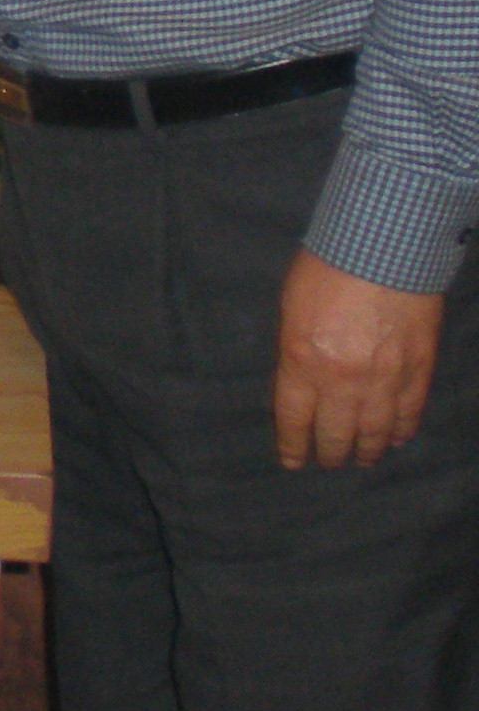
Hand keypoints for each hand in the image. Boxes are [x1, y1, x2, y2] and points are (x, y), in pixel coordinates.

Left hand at [274, 250, 440, 468]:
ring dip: (367, 449)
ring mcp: (385, 378)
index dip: (294, 445)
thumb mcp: (291, 310)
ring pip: (375, 431)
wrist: (386, 248)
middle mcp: (343, 380)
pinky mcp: (419, 370)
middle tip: (330, 462)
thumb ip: (296, 350)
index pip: (295, 419)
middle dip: (332, 453)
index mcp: (303, 362)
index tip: (294, 461)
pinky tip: (395, 439)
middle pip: (336, 432)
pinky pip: (409, 412)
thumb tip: (303, 378)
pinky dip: (402, 430)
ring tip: (361, 459)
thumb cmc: (328, 269)